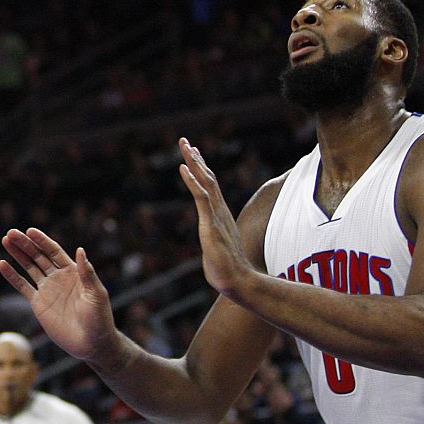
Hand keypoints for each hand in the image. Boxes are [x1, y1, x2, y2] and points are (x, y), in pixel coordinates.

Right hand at [0, 227, 118, 364]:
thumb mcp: (96, 294)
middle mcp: (58, 277)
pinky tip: (2, 264)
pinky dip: (12, 276)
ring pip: (29, 267)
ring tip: (5, 241)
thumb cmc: (100, 319)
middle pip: (38, 256)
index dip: (42, 241)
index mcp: (73, 272)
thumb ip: (87, 273)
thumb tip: (80, 250)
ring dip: (17, 254)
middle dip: (25, 244)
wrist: (92, 344)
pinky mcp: (38, 304)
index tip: (29, 231)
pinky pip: (22, 286)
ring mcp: (47, 290)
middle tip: (11, 233)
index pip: (54, 251)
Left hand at [178, 139, 253, 296]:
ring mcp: (216, 216)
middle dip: (196, 159)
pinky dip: (192, 181)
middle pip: (208, 178)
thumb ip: (214, 241)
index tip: (194, 154)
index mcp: (220, 215)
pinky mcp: (211, 224)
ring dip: (194, 163)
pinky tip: (183, 168)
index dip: (201, 169)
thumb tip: (213, 246)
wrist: (239, 282)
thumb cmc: (228, 270)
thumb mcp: (217, 248)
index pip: (210, 187)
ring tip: (186, 146)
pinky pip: (201, 198)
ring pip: (206, 182)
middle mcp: (219, 211)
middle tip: (185, 142)